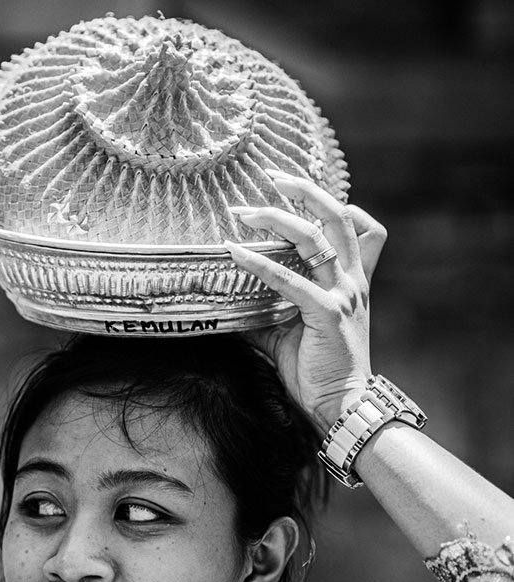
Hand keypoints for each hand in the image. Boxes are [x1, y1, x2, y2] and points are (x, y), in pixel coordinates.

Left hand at [222, 171, 387, 433]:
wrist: (339, 405)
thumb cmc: (315, 370)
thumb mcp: (286, 332)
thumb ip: (262, 310)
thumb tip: (221, 302)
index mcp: (351, 281)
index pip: (361, 228)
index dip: (338, 203)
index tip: (300, 190)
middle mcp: (351, 281)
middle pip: (339, 217)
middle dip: (305, 191)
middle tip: (272, 176)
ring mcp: (342, 295)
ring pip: (317, 238)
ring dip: (278, 218)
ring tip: (243, 211)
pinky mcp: (327, 314)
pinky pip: (290, 280)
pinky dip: (260, 263)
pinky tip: (234, 253)